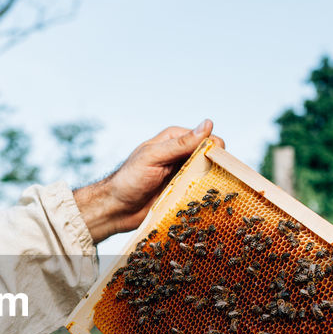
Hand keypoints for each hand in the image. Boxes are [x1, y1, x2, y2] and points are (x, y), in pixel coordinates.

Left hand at [73, 120, 221, 243]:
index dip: (216, 150)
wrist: (115, 208)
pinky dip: (205, 198)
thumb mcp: (153, 157)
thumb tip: (208, 125)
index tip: (215, 165)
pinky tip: (207, 205)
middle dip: (217, 168)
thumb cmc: (129, 179)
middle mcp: (181, 156)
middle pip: (211, 158)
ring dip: (212, 185)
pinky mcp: (182, 193)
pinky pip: (201, 193)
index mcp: (175, 140)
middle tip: (211, 183)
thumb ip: (180, 144)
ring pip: (209, 176)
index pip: (207, 139)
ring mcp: (183, 175)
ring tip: (212, 196)